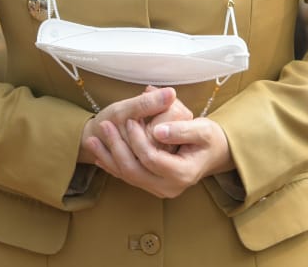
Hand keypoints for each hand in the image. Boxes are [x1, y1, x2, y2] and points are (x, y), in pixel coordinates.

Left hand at [79, 87, 233, 198]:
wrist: (213, 153)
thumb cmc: (209, 138)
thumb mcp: (203, 129)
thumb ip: (182, 130)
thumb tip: (158, 131)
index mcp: (183, 173)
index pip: (151, 158)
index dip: (137, 139)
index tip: (130, 119)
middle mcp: (170, 187)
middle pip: (135, 171)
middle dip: (116, 147)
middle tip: (105, 124)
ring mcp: (159, 188)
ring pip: (128, 176)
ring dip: (108, 157)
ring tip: (93, 138)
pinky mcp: (151, 185)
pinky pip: (128, 177)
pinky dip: (112, 165)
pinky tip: (99, 154)